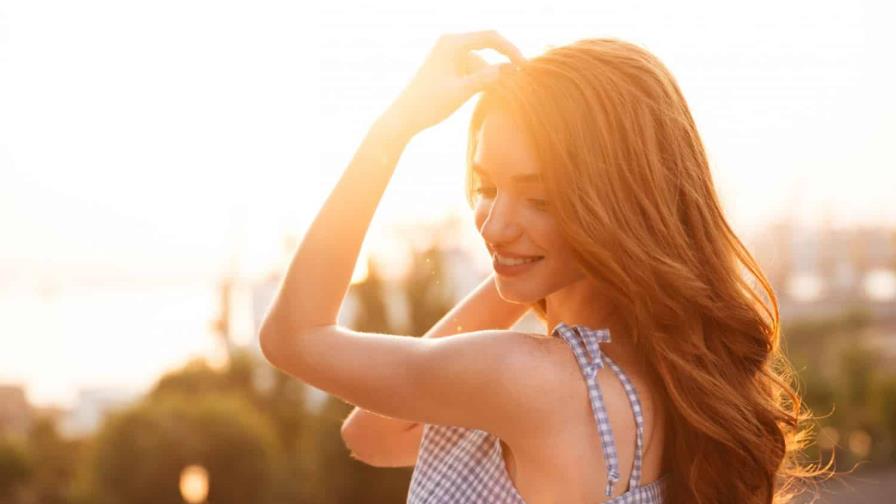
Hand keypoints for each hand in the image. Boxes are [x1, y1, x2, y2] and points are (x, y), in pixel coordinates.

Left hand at [381, 30, 525, 139]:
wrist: (403, 118)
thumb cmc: (429, 104)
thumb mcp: (461, 92)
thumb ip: (486, 78)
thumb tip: (509, 68)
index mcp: (451, 43)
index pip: (490, 37)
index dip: (510, 49)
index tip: (525, 66)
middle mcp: (449, 43)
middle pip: (486, 46)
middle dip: (501, 64)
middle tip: (517, 82)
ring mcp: (446, 54)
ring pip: (478, 61)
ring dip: (489, 76)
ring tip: (496, 95)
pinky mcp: (445, 66)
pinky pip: (469, 68)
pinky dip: (479, 79)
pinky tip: (483, 94)